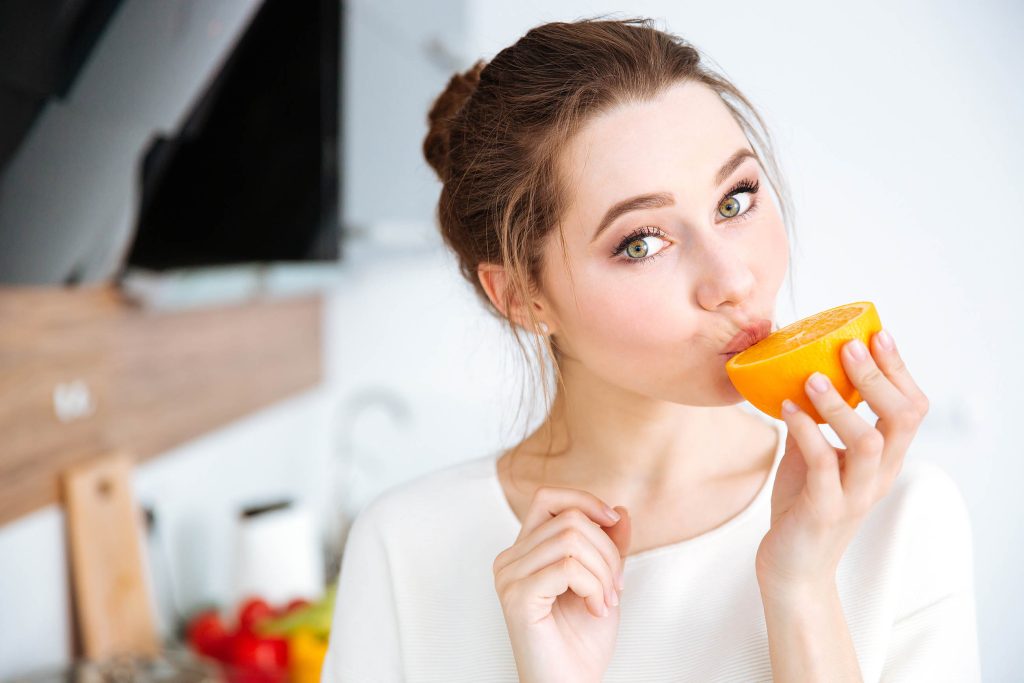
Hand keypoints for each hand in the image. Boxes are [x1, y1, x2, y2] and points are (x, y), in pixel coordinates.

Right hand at [493, 487, 631, 682]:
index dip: (585, 500)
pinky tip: (596, 610)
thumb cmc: (581, 642)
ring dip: (604, 571)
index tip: (614, 522)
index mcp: (525, 551)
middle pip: (569, 518)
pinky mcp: (517, 596)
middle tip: (616, 589)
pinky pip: (568, 568)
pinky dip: (594, 586)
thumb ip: (608, 546)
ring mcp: (509, 576)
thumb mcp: (604, 582)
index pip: (549, 497)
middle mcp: (509, 559)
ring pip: (572, 539)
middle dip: (607, 550)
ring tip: (606, 601)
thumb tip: (620, 510)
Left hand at [755, 330, 929, 594]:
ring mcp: (855, 494)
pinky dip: (806, 432)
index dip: (898, 370)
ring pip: (868, 442)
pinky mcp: (825, 509)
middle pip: (902, 418)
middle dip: (877, 377)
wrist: (793, 569)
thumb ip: (814, 423)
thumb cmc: (803, 508)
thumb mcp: (811, 457)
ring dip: (840, 405)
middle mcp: (878, 475)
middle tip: (847, 346)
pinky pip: (822, 465)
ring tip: (810, 378)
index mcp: (883, 459)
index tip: (877, 334)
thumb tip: (795, 377)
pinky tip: (787, 410)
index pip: (911, 407)